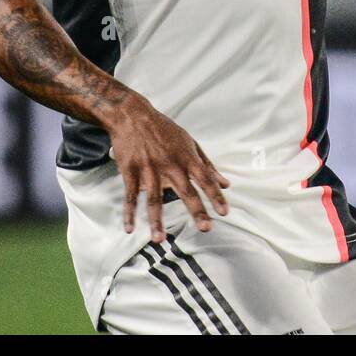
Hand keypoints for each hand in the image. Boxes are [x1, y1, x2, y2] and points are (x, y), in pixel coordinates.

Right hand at [104, 98, 229, 242]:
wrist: (132, 115)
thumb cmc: (164, 130)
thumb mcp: (190, 143)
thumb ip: (207, 165)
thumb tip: (226, 184)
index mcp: (186, 157)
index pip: (205, 179)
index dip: (216, 196)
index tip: (224, 212)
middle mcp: (170, 165)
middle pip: (185, 191)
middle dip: (196, 210)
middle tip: (206, 228)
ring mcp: (149, 169)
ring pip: (154, 199)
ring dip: (156, 220)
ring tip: (159, 240)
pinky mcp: (130, 171)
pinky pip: (130, 195)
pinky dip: (129, 212)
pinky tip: (129, 228)